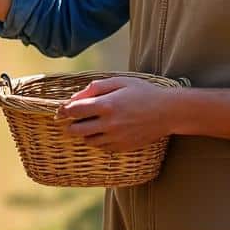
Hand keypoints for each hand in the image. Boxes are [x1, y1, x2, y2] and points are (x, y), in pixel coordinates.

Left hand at [56, 77, 174, 152]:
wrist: (167, 112)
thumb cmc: (144, 92)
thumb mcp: (120, 82)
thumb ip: (96, 87)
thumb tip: (76, 97)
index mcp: (107, 105)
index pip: (75, 111)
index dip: (65, 110)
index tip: (62, 110)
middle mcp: (109, 123)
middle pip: (77, 130)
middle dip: (69, 125)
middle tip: (70, 121)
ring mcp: (116, 137)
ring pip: (88, 141)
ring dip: (84, 134)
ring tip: (88, 125)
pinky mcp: (122, 146)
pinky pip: (102, 147)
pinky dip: (97, 141)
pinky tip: (102, 132)